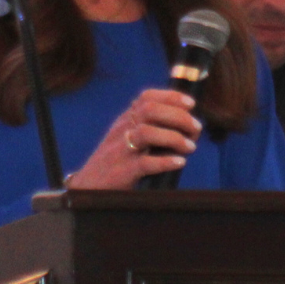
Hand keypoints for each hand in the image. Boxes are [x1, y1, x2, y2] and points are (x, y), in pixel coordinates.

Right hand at [69, 88, 200, 188]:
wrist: (88, 186)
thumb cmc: (115, 162)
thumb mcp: (125, 137)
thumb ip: (147, 127)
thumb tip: (185, 124)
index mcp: (125, 121)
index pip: (146, 98)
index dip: (171, 96)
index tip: (191, 104)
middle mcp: (122, 131)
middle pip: (150, 111)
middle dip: (178, 117)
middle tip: (196, 129)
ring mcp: (121, 150)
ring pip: (146, 133)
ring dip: (174, 138)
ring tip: (190, 147)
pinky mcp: (122, 171)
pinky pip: (144, 163)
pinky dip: (165, 161)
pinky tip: (179, 163)